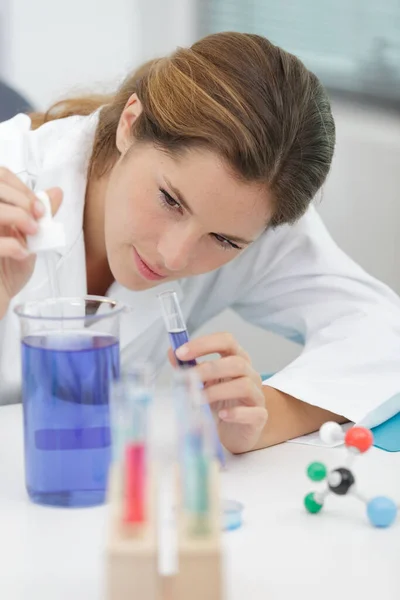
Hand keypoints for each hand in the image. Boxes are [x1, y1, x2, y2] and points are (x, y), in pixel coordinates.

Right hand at [0, 167, 62, 316]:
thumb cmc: (6, 274)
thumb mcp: (28, 242)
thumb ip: (39, 216)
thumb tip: (55, 192)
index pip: (0, 176)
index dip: (21, 187)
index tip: (40, 207)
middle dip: (22, 198)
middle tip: (38, 218)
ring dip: (17, 215)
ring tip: (32, 233)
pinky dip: (11, 244)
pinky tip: (21, 254)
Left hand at [168, 332, 267, 453]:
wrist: (235, 430)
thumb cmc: (219, 402)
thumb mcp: (202, 383)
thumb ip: (189, 368)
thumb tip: (172, 352)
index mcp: (236, 359)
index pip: (226, 341)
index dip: (204, 344)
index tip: (181, 353)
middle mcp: (249, 373)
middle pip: (236, 362)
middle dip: (209, 369)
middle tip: (188, 378)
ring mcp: (257, 395)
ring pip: (244, 385)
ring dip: (217, 391)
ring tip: (198, 399)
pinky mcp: (259, 417)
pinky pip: (254, 412)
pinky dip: (236, 413)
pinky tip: (221, 415)